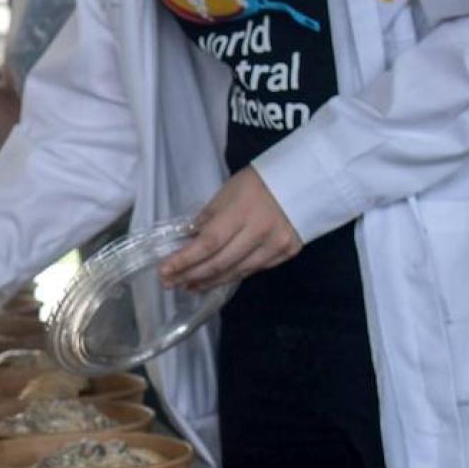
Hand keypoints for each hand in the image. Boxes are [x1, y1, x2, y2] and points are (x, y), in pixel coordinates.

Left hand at [158, 167, 300, 290]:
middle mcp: (259, 233)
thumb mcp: (227, 192)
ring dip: (210, 282)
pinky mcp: (286, 254)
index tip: (164, 271)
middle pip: (220, 263)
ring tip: (189, 286)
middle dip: (192, 275)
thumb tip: (188, 240)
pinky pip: (253, 270)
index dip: (184, 260)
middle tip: (171, 283)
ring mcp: (276, 246)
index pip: (208, 244)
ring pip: (237, 272)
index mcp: (241, 212)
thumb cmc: (259, 182)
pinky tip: (217, 279)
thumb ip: (207, 218)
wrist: (303, 181)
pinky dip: (232, 275)